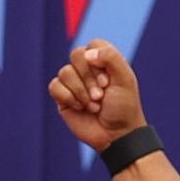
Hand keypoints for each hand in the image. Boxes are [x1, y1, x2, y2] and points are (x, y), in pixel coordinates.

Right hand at [47, 41, 149, 156]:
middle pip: (76, 55)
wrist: (115, 135)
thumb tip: (87, 54)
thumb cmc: (123, 107)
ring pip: (65, 72)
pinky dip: (68, 97)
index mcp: (104, 61)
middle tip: (100, 96)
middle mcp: (87, 68)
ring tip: (93, 106)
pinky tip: (80, 108)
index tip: (107, 82)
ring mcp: (73, 82)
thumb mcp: (125, 79)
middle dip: (88, 78)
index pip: (93, 45)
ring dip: (80, 91)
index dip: (97, 61)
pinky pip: (54, 86)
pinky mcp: (62, 96)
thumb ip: (111, 58)